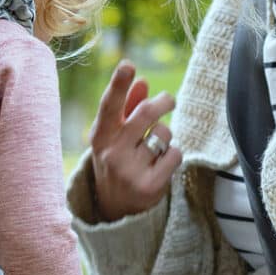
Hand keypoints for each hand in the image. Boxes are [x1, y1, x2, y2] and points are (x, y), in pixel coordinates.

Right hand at [88, 60, 181, 221]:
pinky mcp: (149, 186)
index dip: (119, 84)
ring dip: (166, 135)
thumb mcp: (114, 136)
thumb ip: (128, 108)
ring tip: (156, 147)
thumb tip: (143, 81)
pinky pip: (175, 154)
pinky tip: (162, 165)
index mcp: (100, 136)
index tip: (128, 65)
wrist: (114, 209)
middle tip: (169, 100)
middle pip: (146, 113)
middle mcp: (111, 152)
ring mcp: (129, 171)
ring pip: (164, 133)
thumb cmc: (117, 160)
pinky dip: (173, 155)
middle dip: (164, 101)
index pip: (109, 106)